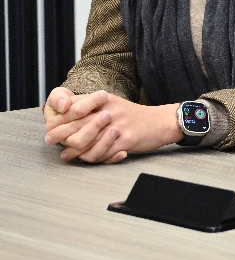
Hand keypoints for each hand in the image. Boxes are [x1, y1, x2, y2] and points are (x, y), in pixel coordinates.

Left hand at [43, 89, 182, 163]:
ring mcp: (117, 126)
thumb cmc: (133, 116)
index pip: (75, 108)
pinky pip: (103, 153)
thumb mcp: (113, 104)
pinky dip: (93, 158)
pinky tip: (86, 159)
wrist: (160, 122)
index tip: (50, 126)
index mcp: (104, 101)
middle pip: (77, 125)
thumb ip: (91, 107)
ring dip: (75, 151)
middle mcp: (109, 111)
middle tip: (49, 141)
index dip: (60, 118)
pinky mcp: (126, 140)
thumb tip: (66, 113)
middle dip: (60, 134)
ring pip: (87, 142)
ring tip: (66, 154)